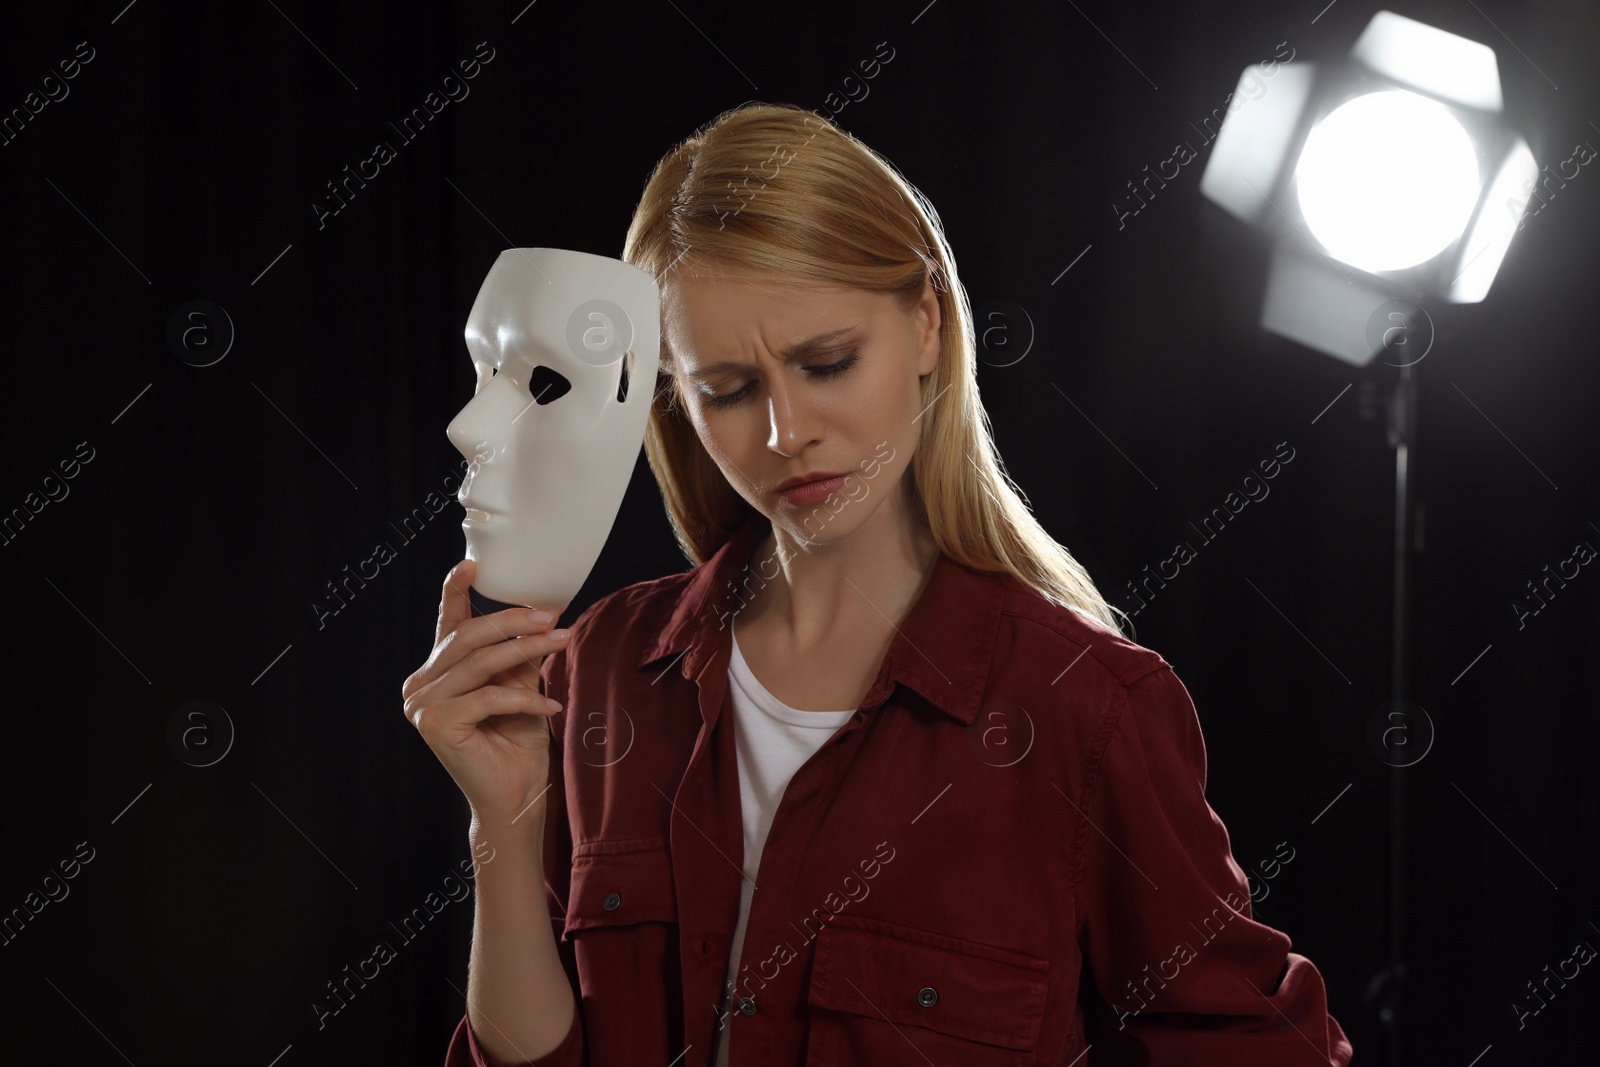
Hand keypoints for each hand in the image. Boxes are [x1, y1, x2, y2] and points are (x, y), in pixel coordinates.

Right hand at [402, 559, 570, 828]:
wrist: (513, 797)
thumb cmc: (515, 743)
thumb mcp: (520, 686)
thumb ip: (520, 653)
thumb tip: (544, 611)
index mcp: (436, 672)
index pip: (447, 625)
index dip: (456, 592)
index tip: (472, 563)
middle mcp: (420, 685)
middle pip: (469, 639)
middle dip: (512, 622)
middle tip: (550, 615)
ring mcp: (423, 706)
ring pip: (480, 664)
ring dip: (526, 650)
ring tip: (561, 642)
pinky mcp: (436, 726)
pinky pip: (488, 698)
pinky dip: (524, 699)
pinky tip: (551, 707)